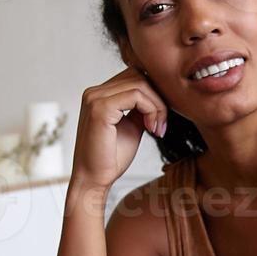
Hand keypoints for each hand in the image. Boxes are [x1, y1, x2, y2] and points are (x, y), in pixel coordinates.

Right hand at [70, 65, 168, 192]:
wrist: (94, 179)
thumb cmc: (111, 157)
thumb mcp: (132, 126)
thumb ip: (141, 108)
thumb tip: (159, 93)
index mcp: (100, 95)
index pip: (135, 77)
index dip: (154, 94)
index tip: (161, 121)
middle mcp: (94, 92)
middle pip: (139, 75)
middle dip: (158, 98)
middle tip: (162, 124)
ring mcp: (95, 98)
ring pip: (140, 84)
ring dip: (157, 106)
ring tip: (157, 128)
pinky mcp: (100, 108)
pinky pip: (136, 96)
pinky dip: (151, 110)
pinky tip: (151, 128)